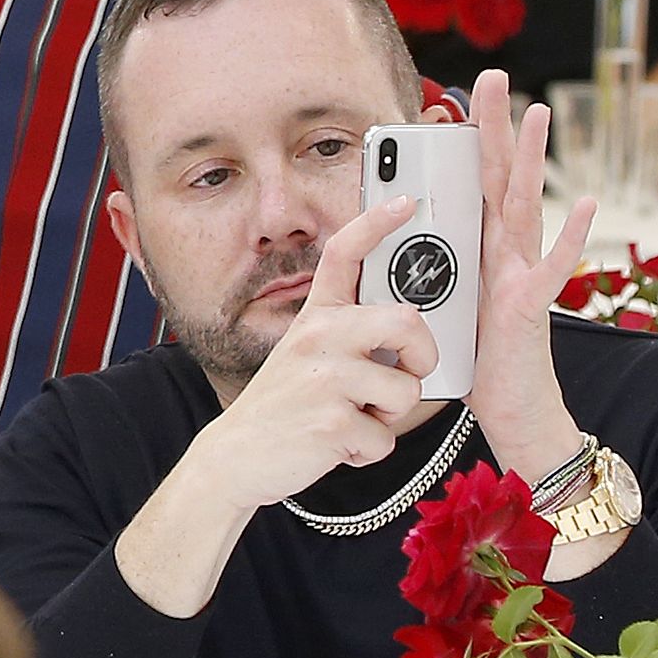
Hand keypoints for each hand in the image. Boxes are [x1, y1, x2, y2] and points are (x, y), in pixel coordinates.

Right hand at [184, 197, 439, 511]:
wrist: (236, 455)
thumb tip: (408, 330)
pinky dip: (370, 450)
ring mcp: (323, 378)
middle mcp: (318, 337)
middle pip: (407, 321)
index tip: (405, 202)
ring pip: (406, 389)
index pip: (344, 253)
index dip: (376, 222)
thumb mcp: (306, 355)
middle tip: (403, 373)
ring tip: (356, 417)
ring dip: (391, 415)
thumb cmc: (286, 406)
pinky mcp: (331, 421)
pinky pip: (386, 436)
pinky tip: (340, 444)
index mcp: (316, 317)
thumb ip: (349, 335)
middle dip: (421, 356)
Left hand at [457, 70, 594, 485]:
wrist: (509, 412)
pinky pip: (553, 268)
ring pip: (527, 206)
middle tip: (490, 78)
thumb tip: (395, 240)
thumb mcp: (438, 304)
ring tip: (538, 115)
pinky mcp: (531, 307)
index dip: (460, 144)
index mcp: (477, 250)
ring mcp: (523, 275)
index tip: (447, 100)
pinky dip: (570, 236)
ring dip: (532, 160)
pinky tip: (586, 204)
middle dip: (494, 128)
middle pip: (498, 179)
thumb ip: (425, 269)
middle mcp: (504, 253)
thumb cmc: (475, 360)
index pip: (468, 185)